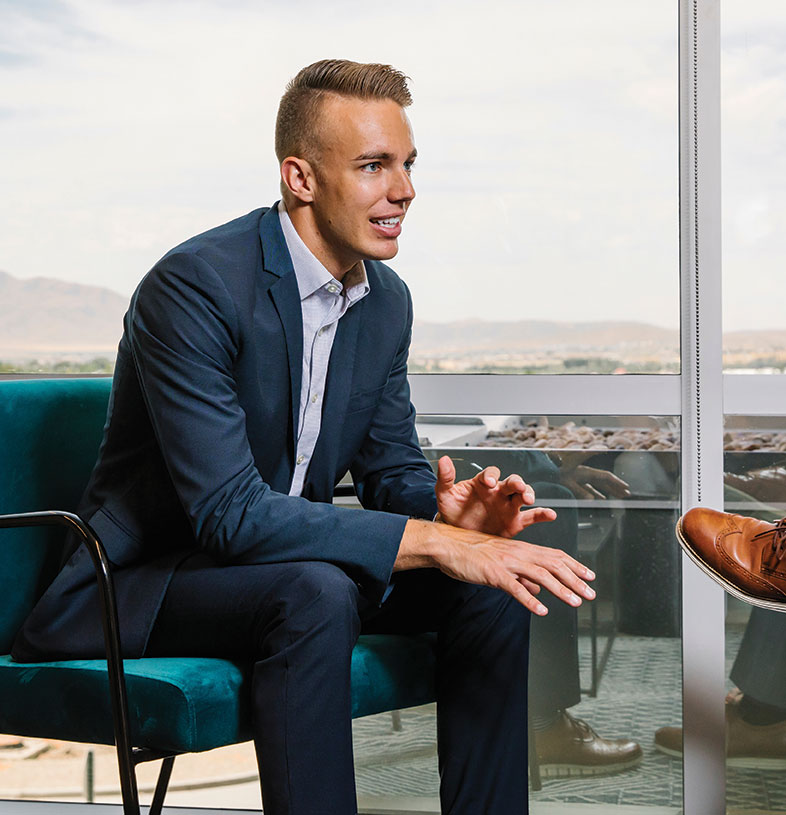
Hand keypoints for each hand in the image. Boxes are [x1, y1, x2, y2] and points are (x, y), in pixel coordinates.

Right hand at [396, 519, 595, 615]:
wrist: (448, 546)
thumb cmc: (472, 553)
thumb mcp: (501, 563)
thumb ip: (521, 576)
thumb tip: (538, 589)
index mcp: (521, 548)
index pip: (554, 555)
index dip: (574, 566)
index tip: (590, 576)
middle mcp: (518, 552)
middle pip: (553, 565)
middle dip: (575, 580)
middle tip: (591, 594)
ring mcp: (506, 562)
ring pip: (540, 575)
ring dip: (560, 590)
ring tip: (575, 602)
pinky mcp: (493, 573)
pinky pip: (514, 588)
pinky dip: (529, 599)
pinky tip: (541, 610)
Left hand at [435, 455, 556, 536]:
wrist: (457, 535)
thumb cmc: (453, 511)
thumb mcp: (445, 495)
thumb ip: (445, 478)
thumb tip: (444, 459)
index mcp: (483, 484)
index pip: (491, 473)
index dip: (491, 475)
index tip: (489, 482)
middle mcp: (498, 492)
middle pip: (512, 482)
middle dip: (517, 483)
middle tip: (518, 487)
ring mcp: (508, 506)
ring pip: (524, 496)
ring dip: (529, 494)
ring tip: (529, 499)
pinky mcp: (514, 522)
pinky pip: (531, 517)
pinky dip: (542, 515)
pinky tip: (550, 515)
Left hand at [560, 464, 630, 499]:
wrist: (544, 467)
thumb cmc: (554, 473)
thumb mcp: (567, 483)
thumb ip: (580, 491)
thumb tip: (592, 500)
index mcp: (586, 472)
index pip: (606, 477)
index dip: (617, 483)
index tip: (626, 488)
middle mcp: (586, 473)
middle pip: (605, 481)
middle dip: (617, 487)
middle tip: (627, 494)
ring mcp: (581, 477)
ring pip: (599, 484)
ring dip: (609, 490)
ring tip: (618, 496)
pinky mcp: (576, 481)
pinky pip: (591, 488)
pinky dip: (598, 493)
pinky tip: (601, 498)